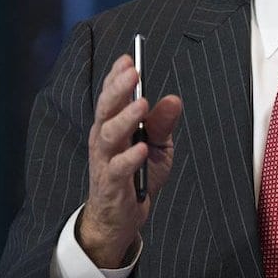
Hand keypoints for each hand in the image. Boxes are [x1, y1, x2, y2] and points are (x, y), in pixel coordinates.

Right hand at [77, 55, 182, 267]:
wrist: (120, 219)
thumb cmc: (137, 177)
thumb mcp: (157, 146)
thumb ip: (162, 123)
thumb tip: (174, 99)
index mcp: (111, 126)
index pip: (111, 96)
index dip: (117, 76)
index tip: (129, 57)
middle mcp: (102, 139)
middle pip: (105, 108)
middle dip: (118, 88)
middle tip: (133, 72)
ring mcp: (103, 161)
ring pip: (108, 134)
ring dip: (125, 118)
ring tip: (141, 104)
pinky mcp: (110, 184)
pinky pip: (118, 168)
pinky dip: (130, 157)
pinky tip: (142, 147)